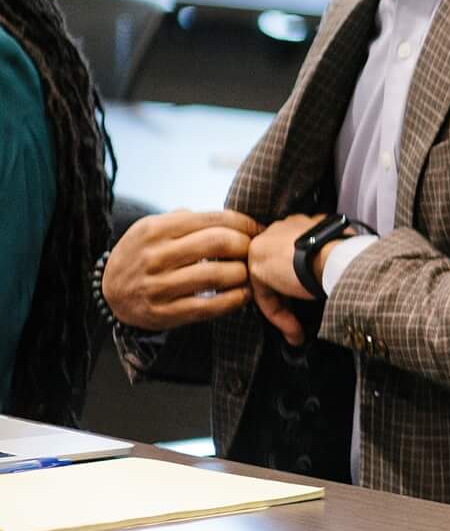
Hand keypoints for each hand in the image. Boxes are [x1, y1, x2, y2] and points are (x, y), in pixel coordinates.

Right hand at [100, 210, 258, 330]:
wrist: (110, 294)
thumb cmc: (143, 255)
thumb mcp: (152, 229)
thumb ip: (186, 219)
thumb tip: (231, 216)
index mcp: (155, 229)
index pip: (212, 219)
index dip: (244, 223)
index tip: (258, 229)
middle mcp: (154, 256)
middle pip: (219, 243)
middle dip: (246, 246)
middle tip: (255, 251)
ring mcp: (157, 286)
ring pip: (217, 275)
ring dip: (243, 273)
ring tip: (249, 272)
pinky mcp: (164, 313)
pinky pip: (209, 306)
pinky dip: (235, 299)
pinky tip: (243, 294)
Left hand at [247, 213, 331, 346]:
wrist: (338, 256)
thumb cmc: (346, 252)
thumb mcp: (337, 244)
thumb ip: (327, 248)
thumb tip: (336, 258)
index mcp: (297, 223)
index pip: (291, 252)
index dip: (300, 276)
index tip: (311, 292)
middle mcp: (277, 230)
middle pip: (277, 269)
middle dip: (289, 297)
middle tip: (302, 318)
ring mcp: (263, 247)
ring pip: (270, 285)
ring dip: (285, 311)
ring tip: (299, 332)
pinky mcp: (257, 267)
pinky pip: (265, 297)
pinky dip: (279, 316)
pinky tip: (296, 331)